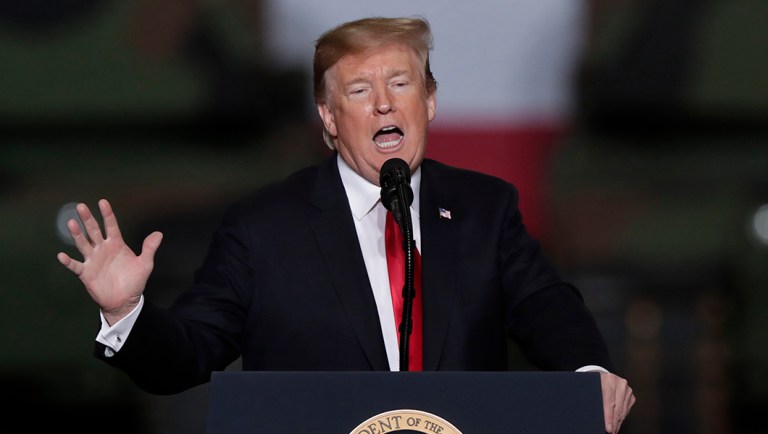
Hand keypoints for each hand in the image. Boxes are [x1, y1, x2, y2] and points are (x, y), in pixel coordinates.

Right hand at [57, 199, 162, 324]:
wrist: (125, 301)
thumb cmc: (134, 281)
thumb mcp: (145, 264)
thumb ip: (149, 248)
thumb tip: (159, 234)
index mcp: (116, 244)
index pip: (111, 226)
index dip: (107, 214)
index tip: (103, 202)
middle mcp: (103, 249)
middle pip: (94, 231)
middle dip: (88, 219)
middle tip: (81, 206)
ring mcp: (93, 260)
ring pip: (83, 244)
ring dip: (77, 234)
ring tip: (71, 223)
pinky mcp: (86, 273)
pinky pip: (75, 265)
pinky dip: (68, 261)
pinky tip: (61, 255)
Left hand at [600, 371, 634, 433]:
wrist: (603, 377)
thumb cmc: (594, 383)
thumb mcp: (591, 389)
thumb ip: (594, 400)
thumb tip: (594, 417)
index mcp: (608, 380)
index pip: (609, 402)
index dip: (608, 417)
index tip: (608, 428)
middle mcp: (620, 384)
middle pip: (617, 408)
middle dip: (613, 423)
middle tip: (610, 432)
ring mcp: (627, 390)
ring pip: (623, 411)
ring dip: (617, 422)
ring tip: (613, 430)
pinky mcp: (631, 395)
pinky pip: (626, 410)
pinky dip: (621, 418)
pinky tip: (616, 423)